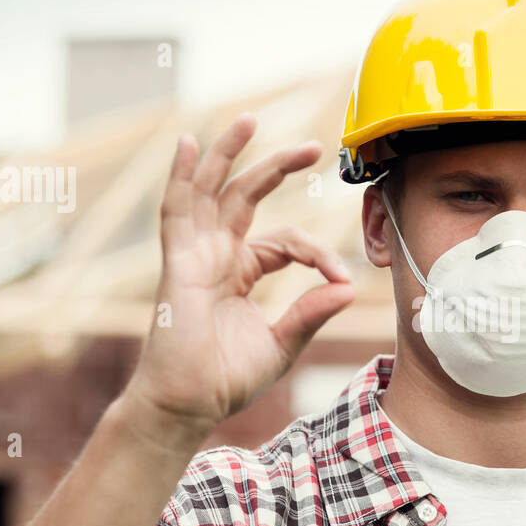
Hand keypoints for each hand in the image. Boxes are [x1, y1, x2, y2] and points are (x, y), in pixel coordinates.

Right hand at [121, 113, 353, 443]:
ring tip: (248, 120)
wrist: (189, 405)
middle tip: (314, 147)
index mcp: (242, 272)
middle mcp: (217, 255)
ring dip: (227, 154)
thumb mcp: (283, 343)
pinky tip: (190, 145)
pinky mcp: (178, 264)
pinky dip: (182, 177)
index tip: (342, 278)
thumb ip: (312, 312)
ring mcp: (195, 256)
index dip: (318, 253)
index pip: (286, 242)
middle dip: (277, 167)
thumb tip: (349, 288)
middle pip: (246, 197)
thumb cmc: (227, 380)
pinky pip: (176, 211)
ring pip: (211, 192)